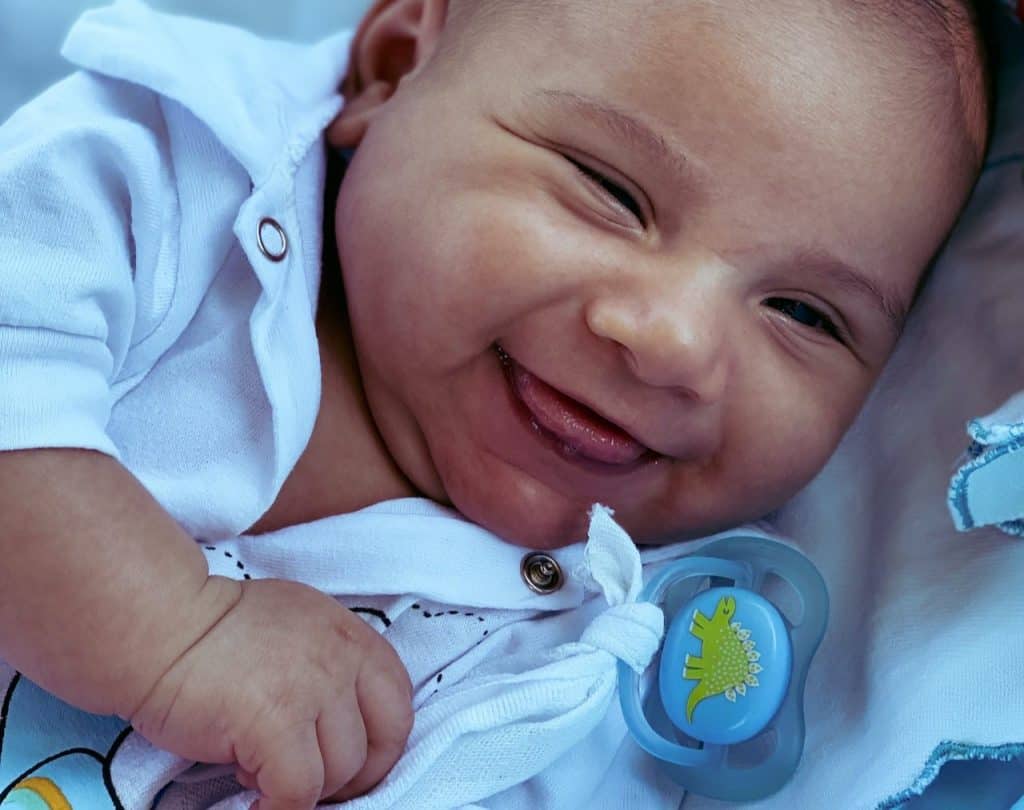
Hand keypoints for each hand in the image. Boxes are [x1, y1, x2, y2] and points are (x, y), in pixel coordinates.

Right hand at [130, 577, 412, 809]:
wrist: (160, 625)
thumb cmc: (216, 632)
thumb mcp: (297, 625)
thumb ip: (330, 662)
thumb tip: (342, 719)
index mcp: (350, 635)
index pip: (398, 702)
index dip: (381, 744)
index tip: (352, 764)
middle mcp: (341, 658)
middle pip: (382, 742)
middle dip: (353, 776)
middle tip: (313, 782)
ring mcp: (312, 689)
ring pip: (340, 772)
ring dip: (306, 786)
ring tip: (261, 770)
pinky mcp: (276, 723)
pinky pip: (298, 792)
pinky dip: (278, 809)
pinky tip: (252, 799)